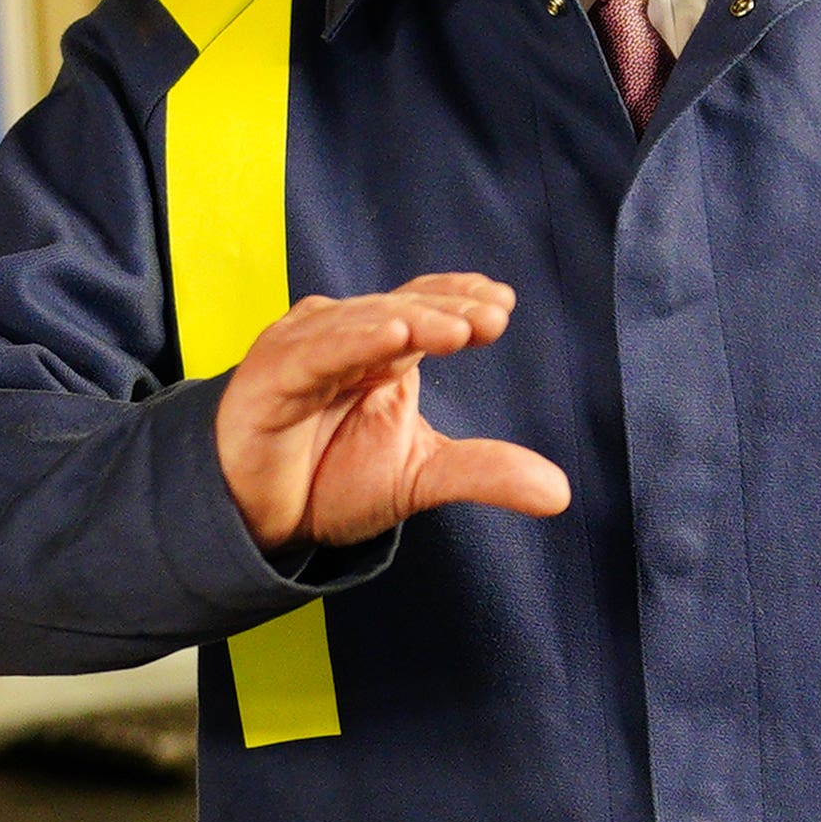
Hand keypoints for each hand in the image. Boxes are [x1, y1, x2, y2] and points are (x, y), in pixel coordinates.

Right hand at [214, 278, 572, 553]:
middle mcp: (344, 338)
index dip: (461, 301)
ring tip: (453, 329)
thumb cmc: (331, 480)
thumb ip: (484, 473)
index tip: (503, 308)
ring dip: (407, 320)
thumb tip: (560, 492)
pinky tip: (388, 335)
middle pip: (400, 309)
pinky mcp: (269, 377)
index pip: (427, 308)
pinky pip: (313, 354)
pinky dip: (348, 341)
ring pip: (360, 324)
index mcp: (382, 351)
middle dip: (447, 312)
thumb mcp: (421, 476)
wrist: (260, 521)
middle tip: (491, 319)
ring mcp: (304, 351)